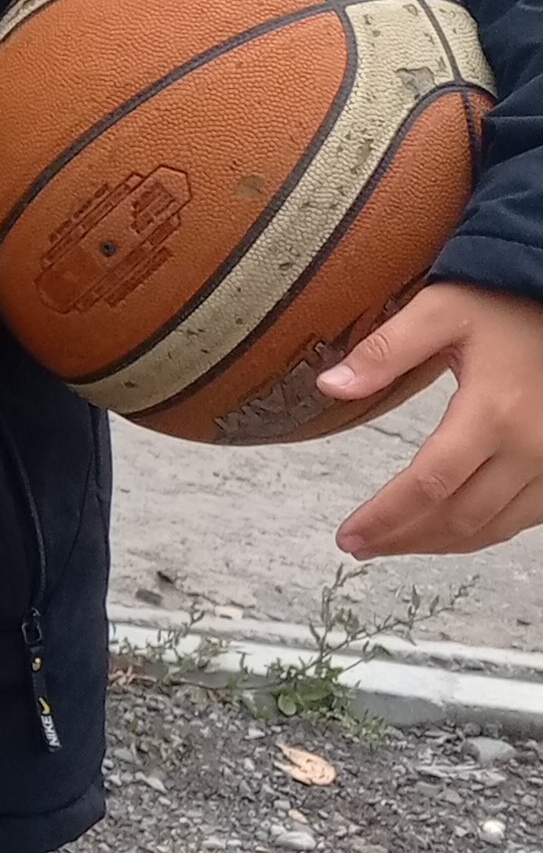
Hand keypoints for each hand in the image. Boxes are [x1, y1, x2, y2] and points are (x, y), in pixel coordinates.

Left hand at [324, 282, 542, 555]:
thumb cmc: (506, 306)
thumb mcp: (442, 311)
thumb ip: (386, 349)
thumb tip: (330, 386)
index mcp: (493, 413)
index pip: (428, 485)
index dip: (385, 518)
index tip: (348, 535)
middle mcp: (530, 449)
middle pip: (457, 517)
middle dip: (403, 539)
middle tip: (359, 545)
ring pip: (490, 529)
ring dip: (438, 545)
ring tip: (393, 543)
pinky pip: (520, 521)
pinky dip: (479, 534)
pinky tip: (445, 531)